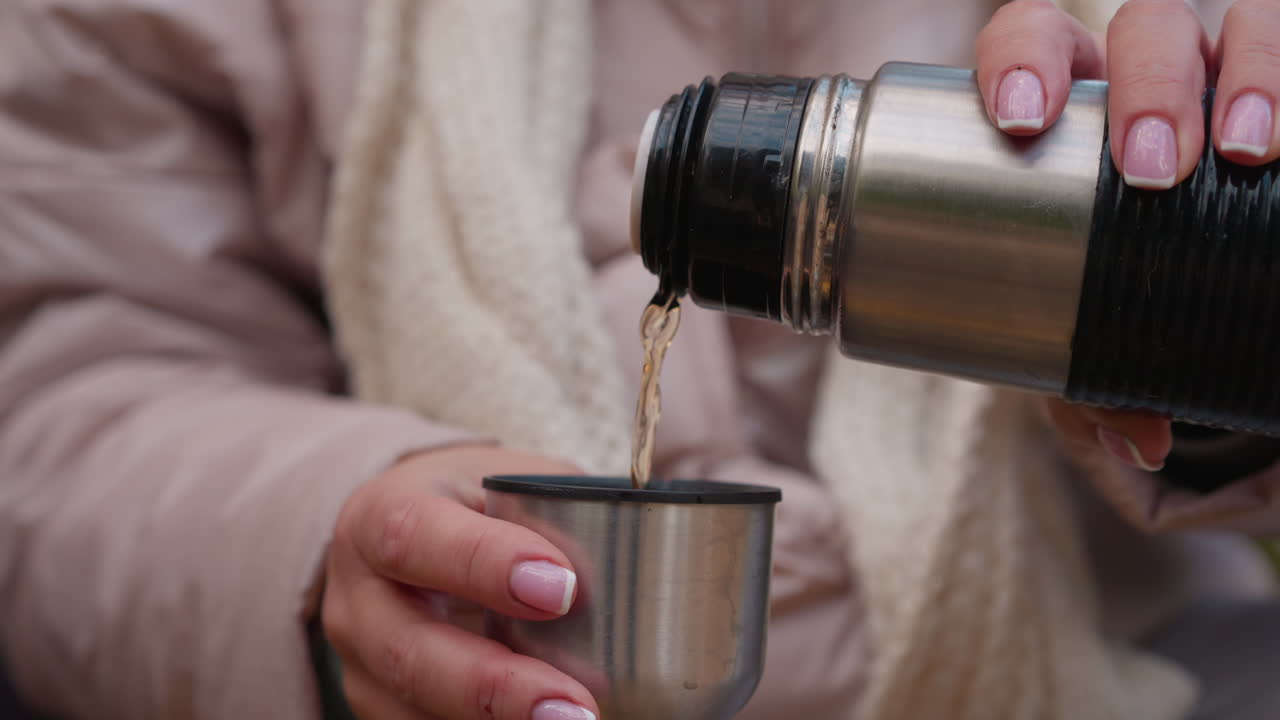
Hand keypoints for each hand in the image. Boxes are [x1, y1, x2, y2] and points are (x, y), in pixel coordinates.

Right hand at [321, 445, 599, 719]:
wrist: (407, 536)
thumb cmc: (469, 505)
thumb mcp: (503, 484)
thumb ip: (546, 518)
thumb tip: (591, 588)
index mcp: (379, 516)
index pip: (415, 539)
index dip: (485, 564)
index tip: (561, 589)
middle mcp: (357, 597)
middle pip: (408, 652)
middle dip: (495, 685)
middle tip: (572, 704)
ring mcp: (361, 663)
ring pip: (415, 708)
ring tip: (573, 719)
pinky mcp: (380, 704)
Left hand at [976, 0, 1279, 471]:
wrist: (1225, 288)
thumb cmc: (1126, 286)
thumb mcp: (1094, 330)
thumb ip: (1097, 383)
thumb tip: (1142, 441)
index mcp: (1076, 102)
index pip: (1033, 38)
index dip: (1023, 58)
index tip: (1021, 121)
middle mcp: (1160, 71)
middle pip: (1148, 26)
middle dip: (1149, 84)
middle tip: (1150, 169)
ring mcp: (1241, 69)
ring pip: (1251, 19)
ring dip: (1255, 69)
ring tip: (1249, 151)